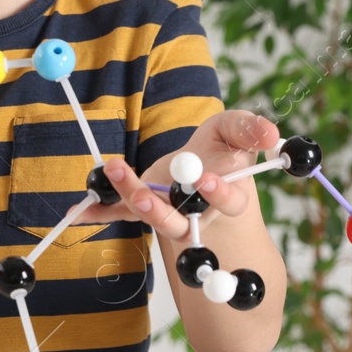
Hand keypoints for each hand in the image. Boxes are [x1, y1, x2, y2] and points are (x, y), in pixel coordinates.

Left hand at [78, 111, 280, 237]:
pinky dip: (100, 213)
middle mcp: (197, 215)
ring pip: (152, 218)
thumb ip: (251, 130)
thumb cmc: (224, 151)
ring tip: (115, 172)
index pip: (228, 202)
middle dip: (161, 210)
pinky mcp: (143, 209)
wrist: (203, 170)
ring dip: (132, 197)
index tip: (206, 180)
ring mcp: (169, 215)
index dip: (218, 194)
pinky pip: (121, 215)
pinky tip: (78, 212)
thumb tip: (273, 135)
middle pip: (180, 221)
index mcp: (227, 197)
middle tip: (144, 193)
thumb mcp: (236, 131)